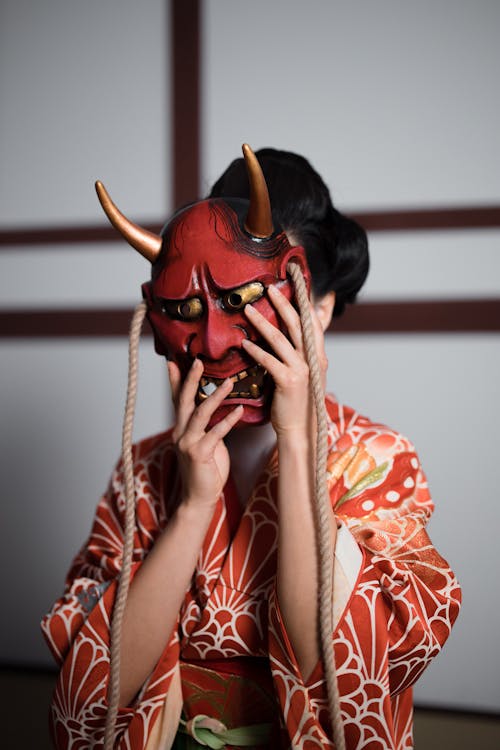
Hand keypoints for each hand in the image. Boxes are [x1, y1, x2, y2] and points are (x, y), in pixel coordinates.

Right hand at [168, 359, 242, 508]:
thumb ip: (206, 426)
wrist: (199, 498)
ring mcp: (188, 443)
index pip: (177, 400)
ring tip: (229, 382)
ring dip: (215, 396)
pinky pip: (215, 433)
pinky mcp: (199, 454)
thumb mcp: (204, 442)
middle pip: (184, 401)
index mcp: (181, 428)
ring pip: (200, 413)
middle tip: (198, 361)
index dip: (176, 381)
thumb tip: (215, 408)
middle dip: (190, 379)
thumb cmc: (206, 469)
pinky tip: (240, 410)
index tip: (173, 361)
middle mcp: (180, 433)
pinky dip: (228, 420)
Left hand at [242, 284, 327, 437]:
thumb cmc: (299, 400)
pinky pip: (270, 361)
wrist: (300, 430)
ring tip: (247, 310)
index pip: (313, 321)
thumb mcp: (307, 373)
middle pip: (298, 323)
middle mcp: (313, 359)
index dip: (305, 300)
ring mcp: (303, 370)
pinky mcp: (289, 381)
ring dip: (262, 323)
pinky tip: (245, 344)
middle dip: (283, 303)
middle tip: (269, 288)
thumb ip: (303, 351)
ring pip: (281, 339)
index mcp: (318, 355)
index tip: (297, 281)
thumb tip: (294, 333)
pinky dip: (257, 350)